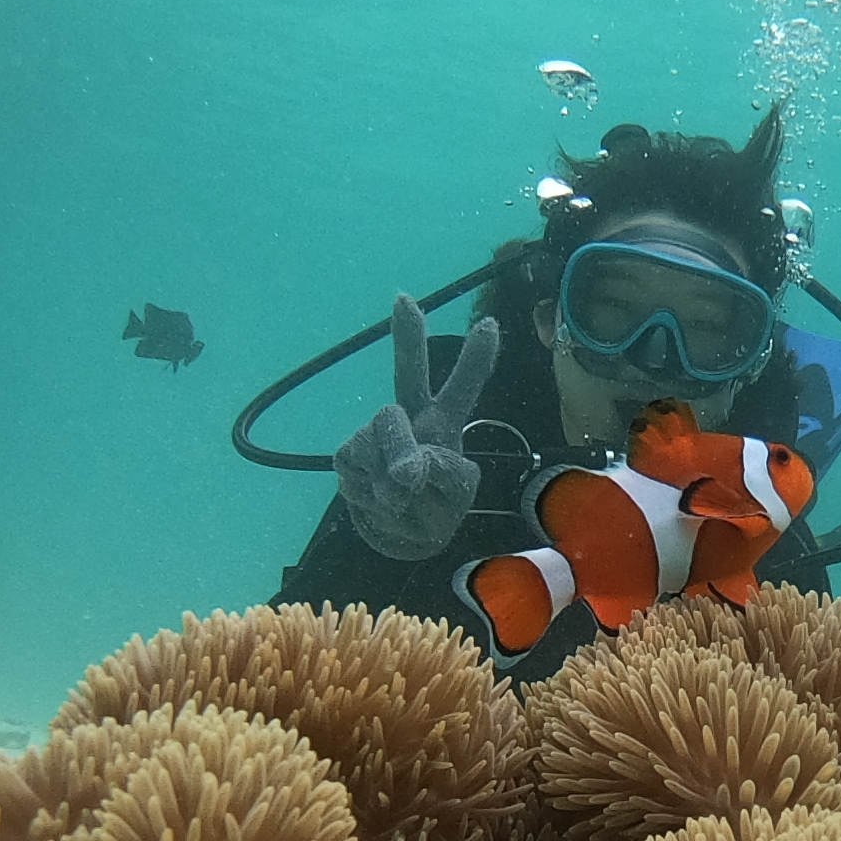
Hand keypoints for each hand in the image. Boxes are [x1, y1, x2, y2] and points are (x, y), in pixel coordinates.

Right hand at [333, 298, 503, 558]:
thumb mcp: (454, 494)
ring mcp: (377, 433)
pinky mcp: (349, 454)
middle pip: (407, 374)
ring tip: (404, 497)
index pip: (462, 387)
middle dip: (407, 337)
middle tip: (405, 301)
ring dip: (396, 467)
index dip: (475, 359)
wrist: (396, 540)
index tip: (490, 323)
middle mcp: (410, 418)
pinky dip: (374, 486)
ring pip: (385, 431)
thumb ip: (441, 473)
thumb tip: (406, 469)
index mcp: (444, 422)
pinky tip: (380, 499)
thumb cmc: (433, 508)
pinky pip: (360, 460)